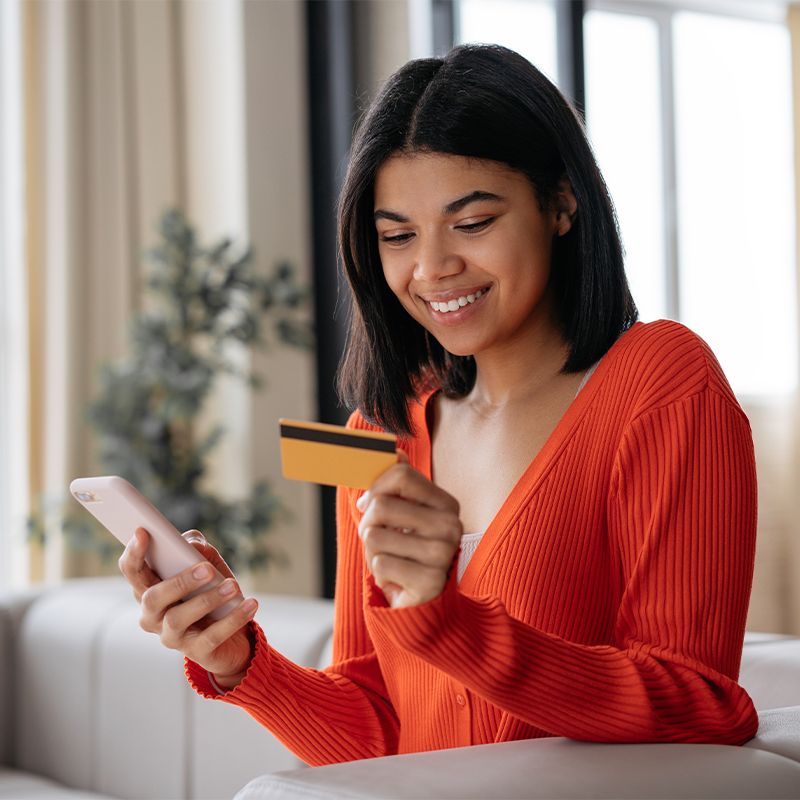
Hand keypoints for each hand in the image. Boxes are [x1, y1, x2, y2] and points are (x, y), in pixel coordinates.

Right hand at [118, 528, 257, 689]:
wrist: (234, 635)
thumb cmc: (212, 591)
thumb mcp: (208, 564)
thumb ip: (198, 549)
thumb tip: (194, 545)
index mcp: (150, 588)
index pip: (133, 571)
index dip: (134, 553)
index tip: (143, 532)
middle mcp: (152, 615)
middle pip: (153, 597)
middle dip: (179, 581)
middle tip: (206, 569)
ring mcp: (171, 636)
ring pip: (178, 618)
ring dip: (207, 600)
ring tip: (233, 587)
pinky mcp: (196, 653)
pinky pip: (211, 636)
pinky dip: (233, 619)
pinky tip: (251, 604)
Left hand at [356, 453, 461, 607]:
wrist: (423, 603)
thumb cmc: (407, 552)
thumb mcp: (402, 514)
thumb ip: (398, 483)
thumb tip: (393, 450)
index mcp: (446, 504)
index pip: (401, 474)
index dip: (375, 486)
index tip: (368, 503)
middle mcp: (451, 526)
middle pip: (382, 505)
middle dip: (368, 523)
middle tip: (378, 539)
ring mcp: (442, 554)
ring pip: (374, 536)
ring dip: (371, 551)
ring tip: (390, 559)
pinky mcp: (430, 582)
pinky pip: (380, 564)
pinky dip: (378, 572)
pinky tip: (395, 579)